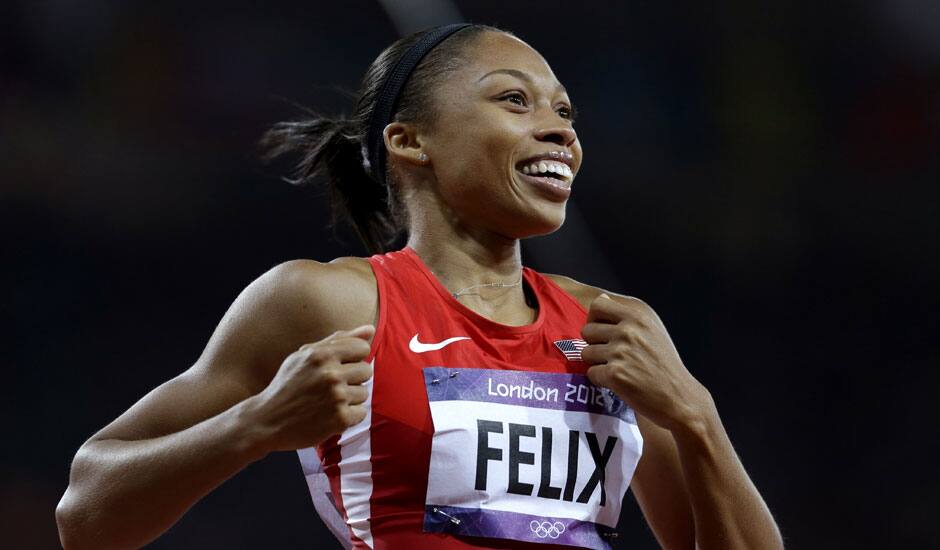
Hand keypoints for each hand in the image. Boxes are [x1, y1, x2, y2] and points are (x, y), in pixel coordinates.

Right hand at [249, 325, 373, 451]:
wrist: (266, 420)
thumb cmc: (288, 384)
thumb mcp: (305, 355)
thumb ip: (339, 340)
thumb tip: (371, 329)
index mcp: (322, 354)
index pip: (362, 348)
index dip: (353, 358)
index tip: (339, 367)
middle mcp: (331, 374)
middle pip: (366, 370)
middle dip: (352, 379)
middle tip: (331, 387)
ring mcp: (336, 397)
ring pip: (364, 393)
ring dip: (350, 399)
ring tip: (328, 401)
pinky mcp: (340, 419)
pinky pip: (361, 413)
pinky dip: (348, 416)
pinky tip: (330, 415)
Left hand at [581, 294, 711, 432]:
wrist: (679, 397)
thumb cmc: (664, 364)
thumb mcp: (653, 329)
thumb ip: (627, 315)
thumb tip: (600, 299)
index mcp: (638, 315)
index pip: (597, 305)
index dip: (594, 319)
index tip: (603, 332)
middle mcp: (629, 329)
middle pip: (587, 330)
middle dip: (595, 344)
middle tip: (612, 356)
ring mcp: (621, 351)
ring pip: (586, 352)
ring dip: (597, 363)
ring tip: (619, 369)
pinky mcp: (615, 374)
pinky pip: (591, 373)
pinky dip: (601, 380)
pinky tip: (620, 383)